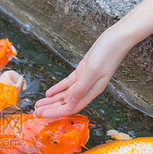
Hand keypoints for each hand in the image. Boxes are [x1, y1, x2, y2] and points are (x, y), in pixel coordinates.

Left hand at [33, 0, 152, 117]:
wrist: (116, 38)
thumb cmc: (107, 53)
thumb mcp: (92, 71)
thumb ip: (81, 88)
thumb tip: (71, 104)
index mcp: (92, 91)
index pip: (72, 107)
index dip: (57, 113)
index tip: (43, 115)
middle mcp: (88, 88)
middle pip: (66, 103)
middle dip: (51, 108)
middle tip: (36, 112)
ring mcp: (85, 80)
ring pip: (65, 94)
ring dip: (52, 100)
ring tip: (39, 104)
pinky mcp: (82, 71)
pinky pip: (68, 83)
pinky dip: (58, 88)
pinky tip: (48, 93)